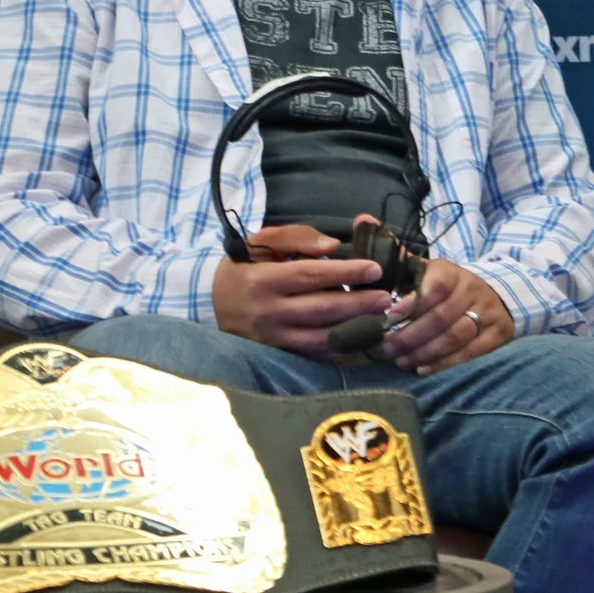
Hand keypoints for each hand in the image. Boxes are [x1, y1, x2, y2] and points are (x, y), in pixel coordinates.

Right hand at [211, 224, 390, 357]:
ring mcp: (272, 338)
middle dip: (358, 304)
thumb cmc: (241, 266)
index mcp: (263, 281)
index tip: (374, 269)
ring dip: (355, 329)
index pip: (311, 276)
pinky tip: (360, 337)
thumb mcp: (260, 241)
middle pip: (321, 309)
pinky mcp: (276, 353)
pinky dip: (339, 348)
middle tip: (386, 298)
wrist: (207, 303)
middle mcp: (268, 312)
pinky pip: (313, 354)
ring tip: (381, 319)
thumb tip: (332, 247)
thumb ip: (296, 238)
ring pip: (321, 337)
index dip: (345, 273)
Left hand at [375, 256, 515, 375]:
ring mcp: (487, 312)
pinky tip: (422, 369)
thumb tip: (363, 220)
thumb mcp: (427, 269)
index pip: (434, 286)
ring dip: (424, 352)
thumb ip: (396, 254)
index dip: (411, 302)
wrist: (497, 294)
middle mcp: (471, 289)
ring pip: (455, 336)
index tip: (388, 316)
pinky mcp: (496, 333)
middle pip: (441, 316)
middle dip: (410, 336)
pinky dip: (444, 363)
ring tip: (401, 361)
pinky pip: (470, 352)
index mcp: (451, 271)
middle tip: (386, 348)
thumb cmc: (448, 285)